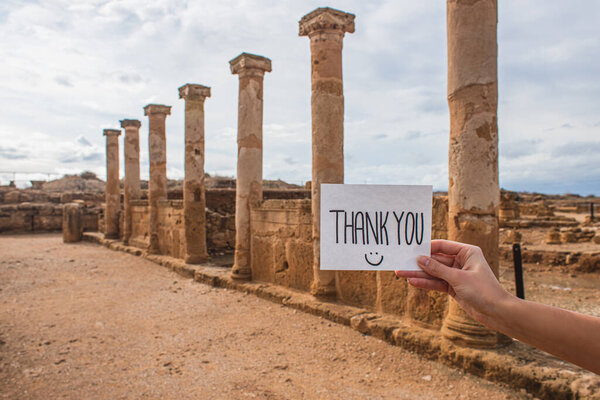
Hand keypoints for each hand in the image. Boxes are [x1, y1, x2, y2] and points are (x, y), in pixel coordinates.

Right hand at [396, 240, 511, 327]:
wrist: (497, 312)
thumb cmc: (484, 291)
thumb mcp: (458, 278)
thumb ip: (437, 269)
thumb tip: (420, 259)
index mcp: (467, 252)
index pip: (442, 246)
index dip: (426, 248)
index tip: (411, 249)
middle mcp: (461, 261)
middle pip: (436, 260)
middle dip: (420, 263)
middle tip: (402, 263)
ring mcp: (457, 275)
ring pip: (434, 273)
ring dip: (419, 274)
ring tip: (402, 273)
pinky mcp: (454, 287)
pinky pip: (437, 283)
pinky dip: (426, 283)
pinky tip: (413, 282)